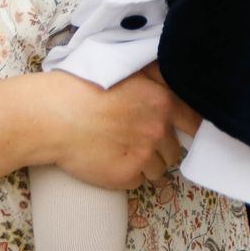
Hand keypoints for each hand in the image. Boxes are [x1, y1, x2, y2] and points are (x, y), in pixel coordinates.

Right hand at [48, 68, 194, 189]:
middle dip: (161, 147)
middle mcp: (158, 130)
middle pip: (175, 150)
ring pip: (159, 170)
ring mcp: (144, 155)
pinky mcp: (126, 176)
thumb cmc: (84, 87)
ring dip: (146, 163)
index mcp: (163, 101)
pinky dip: (128, 175)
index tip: (181, 131)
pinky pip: (138, 182)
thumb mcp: (126, 68)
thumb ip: (157, 76)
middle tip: (138, 139)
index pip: (195, 123)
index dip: (188, 128)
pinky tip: (111, 160)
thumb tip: (176, 82)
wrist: (54, 115)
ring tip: (121, 150)